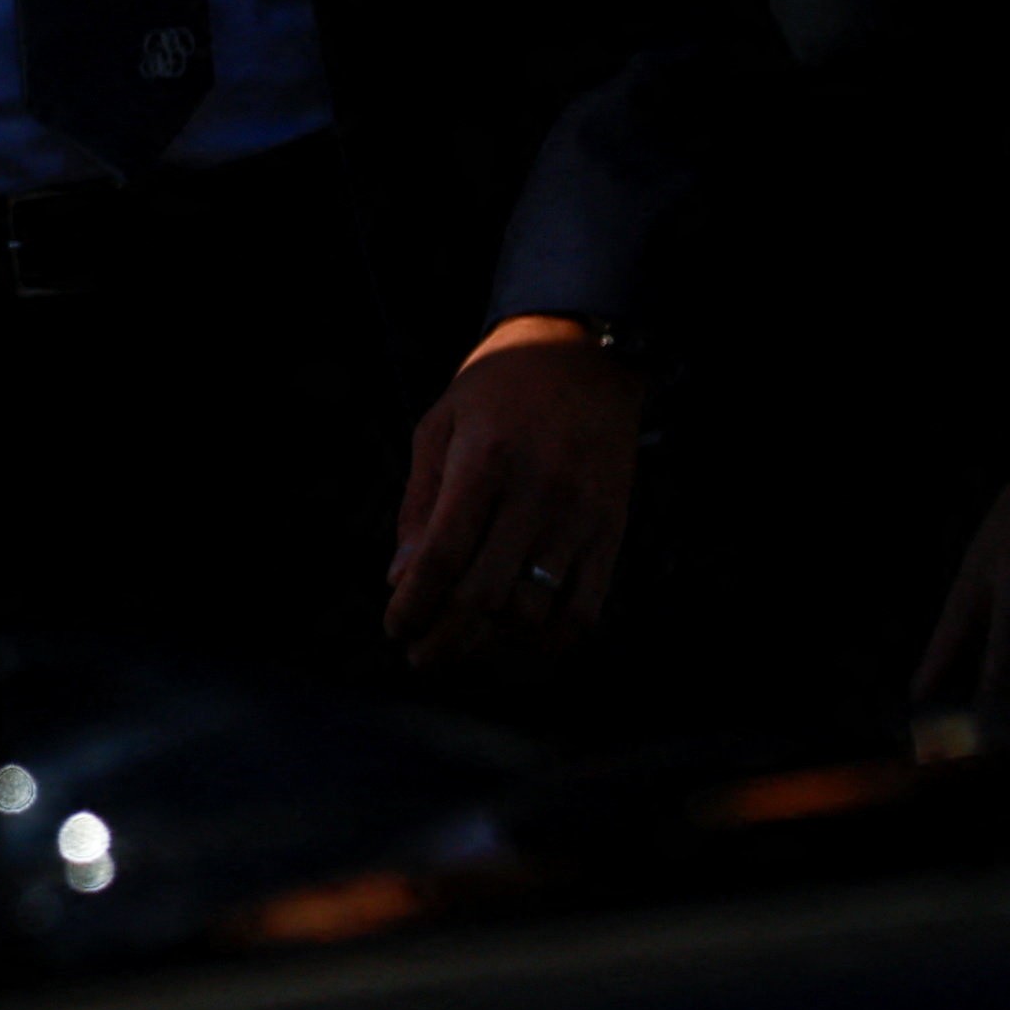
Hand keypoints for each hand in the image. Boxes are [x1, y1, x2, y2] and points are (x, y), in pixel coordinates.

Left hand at [387, 315, 644, 667]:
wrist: (586, 352)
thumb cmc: (498, 389)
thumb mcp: (439, 427)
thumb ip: (418, 505)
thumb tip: (399, 578)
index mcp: (484, 462)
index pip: (443, 556)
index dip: (414, 606)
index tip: (395, 629)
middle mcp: (537, 492)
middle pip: (485, 595)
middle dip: (445, 640)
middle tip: (422, 658)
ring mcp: (582, 515)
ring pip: (535, 612)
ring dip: (493, 649)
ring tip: (465, 653)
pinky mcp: (614, 529)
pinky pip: (587, 607)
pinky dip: (551, 642)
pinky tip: (520, 649)